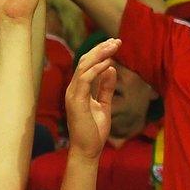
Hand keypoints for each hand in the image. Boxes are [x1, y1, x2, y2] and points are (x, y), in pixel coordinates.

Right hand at [64, 37, 121, 155]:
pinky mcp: (76, 100)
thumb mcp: (104, 104)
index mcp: (79, 89)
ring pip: (84, 66)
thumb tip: (111, 69)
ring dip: (100, 54)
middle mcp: (73, 88)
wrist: (87, 150)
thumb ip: (106, 87)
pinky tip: (108, 63)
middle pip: (84, 61)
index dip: (100, 53)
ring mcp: (73, 94)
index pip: (87, 65)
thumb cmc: (94, 130)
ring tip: (114, 46)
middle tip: (117, 40)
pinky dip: (97, 69)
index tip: (115, 44)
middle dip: (101, 49)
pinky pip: (85, 79)